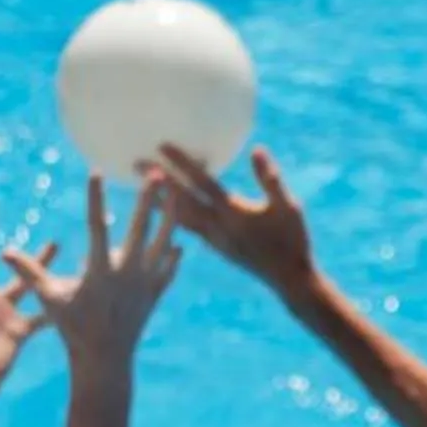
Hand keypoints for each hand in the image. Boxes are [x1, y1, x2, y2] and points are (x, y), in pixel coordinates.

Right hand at [5, 176, 181, 371]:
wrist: (105, 361)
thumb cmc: (72, 329)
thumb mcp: (50, 299)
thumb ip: (30, 273)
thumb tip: (4, 251)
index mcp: (100, 271)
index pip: (97, 225)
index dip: (96, 197)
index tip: (96, 172)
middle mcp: (128, 274)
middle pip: (142, 228)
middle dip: (148, 199)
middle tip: (156, 173)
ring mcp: (145, 284)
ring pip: (164, 243)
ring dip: (171, 218)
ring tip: (177, 195)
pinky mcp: (154, 295)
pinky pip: (168, 270)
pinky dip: (173, 256)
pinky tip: (180, 243)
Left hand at [150, 143, 314, 293]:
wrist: (290, 280)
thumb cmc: (293, 240)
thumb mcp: (288, 206)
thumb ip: (270, 179)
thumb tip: (256, 150)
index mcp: (233, 212)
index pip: (201, 183)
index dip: (181, 163)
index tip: (161, 145)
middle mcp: (216, 227)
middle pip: (181, 200)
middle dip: (158, 181)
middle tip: (134, 164)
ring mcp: (213, 240)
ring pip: (180, 217)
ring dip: (159, 201)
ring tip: (141, 187)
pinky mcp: (215, 248)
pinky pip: (187, 229)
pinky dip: (172, 218)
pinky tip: (164, 213)